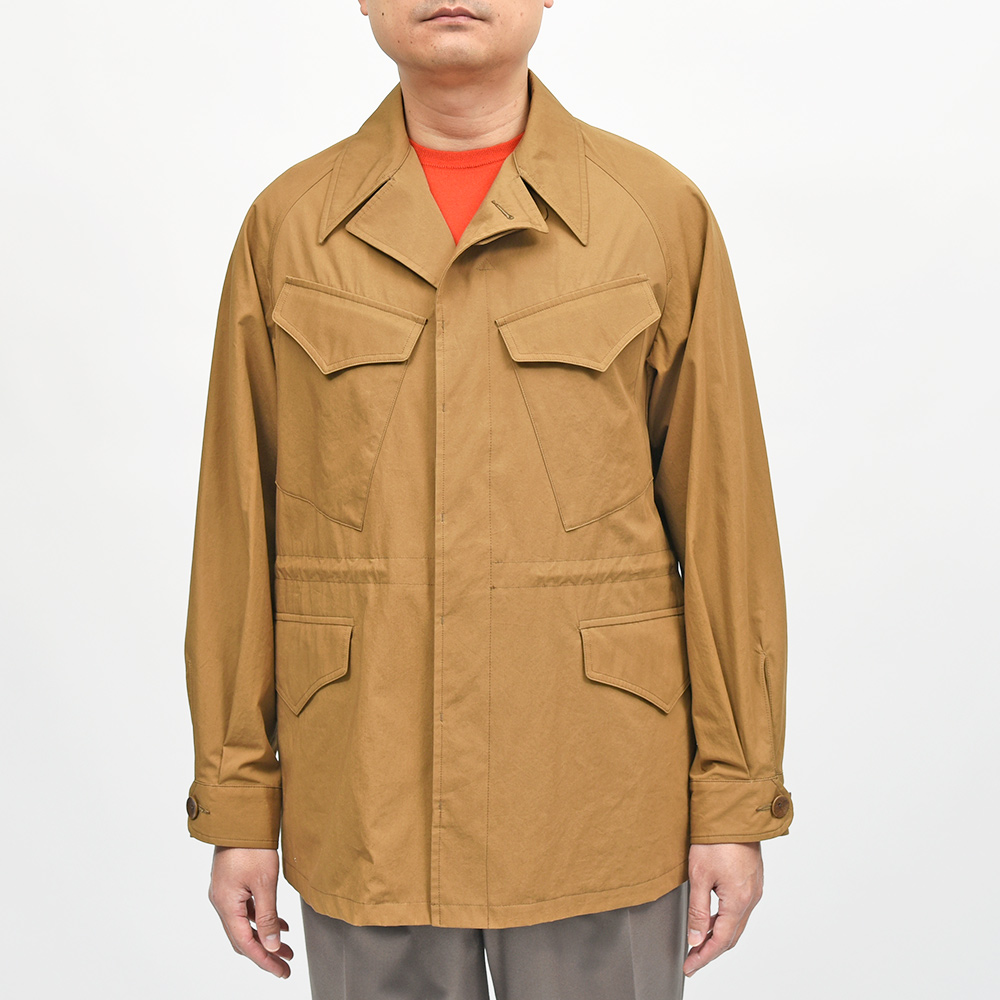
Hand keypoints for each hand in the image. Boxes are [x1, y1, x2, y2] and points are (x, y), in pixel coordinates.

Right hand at [208, 846, 293, 978]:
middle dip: (265, 953)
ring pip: (244, 924)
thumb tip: (273, 945)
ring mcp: (225, 892)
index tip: (281, 971)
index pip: (246, 943)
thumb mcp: (264, 882)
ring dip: (264, 936)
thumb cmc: (251, 845)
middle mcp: (221, 901)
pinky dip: (261, 919)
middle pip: (242, 938)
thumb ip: (268, 916)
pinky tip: (278, 922)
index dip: (265, 960)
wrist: (241, 817)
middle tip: (285, 965)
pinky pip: (245, 910)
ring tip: (286, 947)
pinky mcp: (232, 883)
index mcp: (226, 904)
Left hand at [683, 842, 763, 977]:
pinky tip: (712, 917)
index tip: (690, 966)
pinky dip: (726, 920)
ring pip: (737, 923)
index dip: (704, 957)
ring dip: (719, 935)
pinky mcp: (752, 879)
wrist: (734, 812)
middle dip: (711, 950)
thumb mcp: (699, 876)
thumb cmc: (716, 839)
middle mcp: (751, 898)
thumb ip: (698, 911)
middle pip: (732, 936)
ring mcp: (754, 889)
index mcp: (738, 901)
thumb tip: (696, 939)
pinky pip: (740, 909)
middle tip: (692, 959)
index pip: (721, 941)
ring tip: (698, 941)